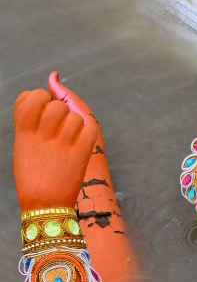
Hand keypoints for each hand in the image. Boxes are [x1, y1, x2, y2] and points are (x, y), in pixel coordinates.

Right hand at [13, 80, 96, 211]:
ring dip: (74, 123)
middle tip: (56, 132)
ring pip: (75, 116)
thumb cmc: (34, 170)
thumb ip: (37, 110)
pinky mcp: (80, 154)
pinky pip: (90, 128)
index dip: (40, 102)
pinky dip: (87, 131)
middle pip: (57, 105)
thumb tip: (56, 76)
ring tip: (67, 140)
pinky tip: (79, 142)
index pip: (32, 96)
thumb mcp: (26, 139)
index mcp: (22, 130)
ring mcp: (61, 144)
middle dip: (60, 113)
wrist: (45, 205)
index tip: (39, 116)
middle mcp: (41, 135)